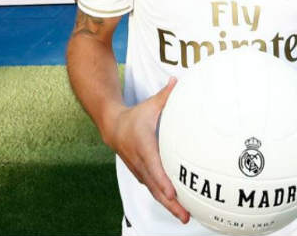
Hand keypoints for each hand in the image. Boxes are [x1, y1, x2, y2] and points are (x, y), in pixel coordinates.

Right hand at [104, 78, 189, 223]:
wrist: (112, 127)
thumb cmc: (135, 115)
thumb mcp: (150, 104)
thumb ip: (166, 95)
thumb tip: (178, 80)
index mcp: (143, 145)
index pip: (153, 166)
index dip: (163, 181)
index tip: (173, 193)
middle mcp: (140, 162)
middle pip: (155, 186)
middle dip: (170, 203)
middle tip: (184, 216)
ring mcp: (139, 170)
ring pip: (154, 191)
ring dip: (168, 206)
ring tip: (184, 217)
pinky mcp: (141, 175)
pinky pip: (154, 189)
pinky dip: (164, 200)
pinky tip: (178, 208)